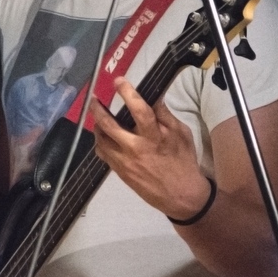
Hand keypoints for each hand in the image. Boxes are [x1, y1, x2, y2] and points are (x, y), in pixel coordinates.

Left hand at [89, 77, 211, 221]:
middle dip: (99, 110)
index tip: (118, 81)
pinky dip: (100, 142)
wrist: (181, 195)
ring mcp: (125, 162)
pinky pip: (103, 154)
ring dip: (96, 125)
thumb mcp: (182, 134)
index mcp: (154, 137)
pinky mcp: (120, 172)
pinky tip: (103, 136)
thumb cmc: (183, 162)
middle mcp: (136, 148)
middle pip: (110, 126)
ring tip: (97, 116)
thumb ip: (165, 115)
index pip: (139, 110)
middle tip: (94, 99)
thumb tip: (153, 96)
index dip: (128, 93)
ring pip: (101, 140)